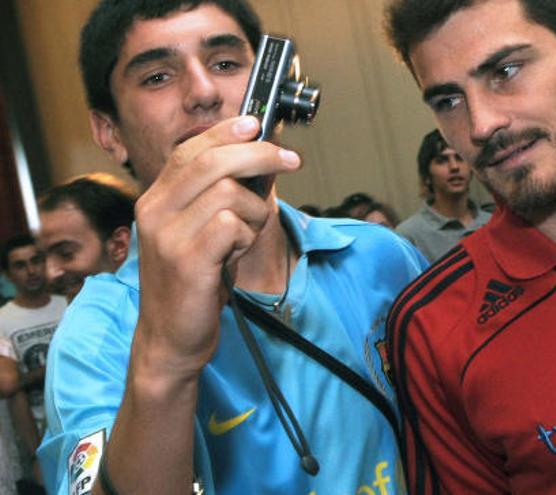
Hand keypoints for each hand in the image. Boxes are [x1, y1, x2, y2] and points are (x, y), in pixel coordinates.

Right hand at [131, 115, 299, 379]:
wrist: (170, 337)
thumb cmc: (194, 282)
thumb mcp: (205, 231)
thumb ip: (225, 195)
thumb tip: (262, 158)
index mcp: (156, 198)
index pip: (190, 149)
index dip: (226, 132)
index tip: (257, 123)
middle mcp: (154, 210)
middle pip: (213, 161)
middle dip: (260, 155)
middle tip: (290, 160)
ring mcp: (167, 235)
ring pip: (229, 192)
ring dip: (256, 211)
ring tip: (248, 234)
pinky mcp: (186, 259)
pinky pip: (231, 224)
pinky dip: (247, 234)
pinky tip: (238, 252)